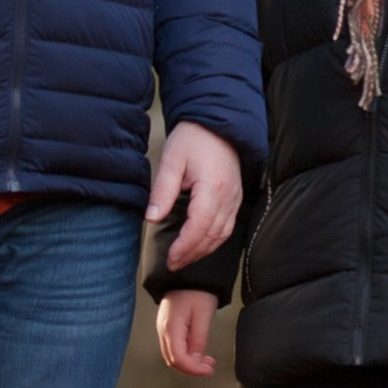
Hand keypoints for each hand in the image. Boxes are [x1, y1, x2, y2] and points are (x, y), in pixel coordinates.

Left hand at [147, 120, 242, 263]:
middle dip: (193, 253)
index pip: (200, 226)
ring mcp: (235, 198)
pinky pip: (228, 226)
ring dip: (204, 250)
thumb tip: (152, 217)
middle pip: (213, 235)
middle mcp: (229, 196)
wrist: (217, 123)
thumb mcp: (172, 160)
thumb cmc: (194, 138)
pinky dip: (214, 240)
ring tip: (185, 258)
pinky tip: (201, 245)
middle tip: (174, 264)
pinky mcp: (236, 198)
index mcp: (213, 187)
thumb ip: (162, 190)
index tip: (170, 258)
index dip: (185, 246)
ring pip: (223, 234)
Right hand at [157, 290, 218, 378]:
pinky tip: (198, 353)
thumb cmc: (198, 290)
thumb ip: (199, 339)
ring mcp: (163, 328)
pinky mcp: (168, 326)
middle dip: (191, 368)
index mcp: (171, 328)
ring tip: (207, 362)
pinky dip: (185, 355)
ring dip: (189, 363)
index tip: (209, 370)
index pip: (178, 358)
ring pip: (172, 355)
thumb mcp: (203, 315)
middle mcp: (163, 330)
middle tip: (209, 367)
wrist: (188, 274)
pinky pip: (173, 347)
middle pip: (172, 360)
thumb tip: (196, 360)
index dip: (193, 369)